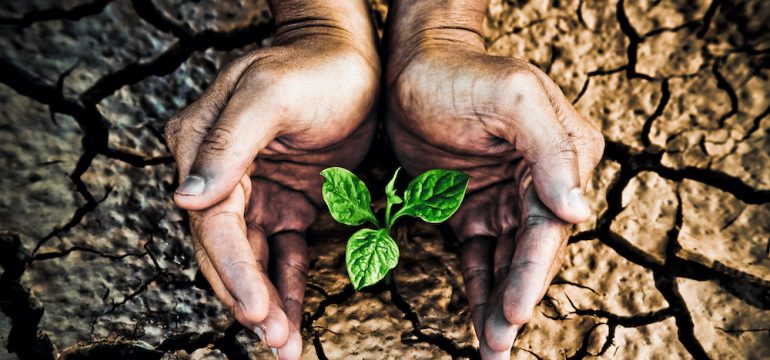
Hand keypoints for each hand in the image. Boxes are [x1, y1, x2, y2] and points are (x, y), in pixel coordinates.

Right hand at [164, 4, 378, 356]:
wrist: (351, 55)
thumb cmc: (312, 67)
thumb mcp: (268, 95)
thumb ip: (227, 145)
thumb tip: (185, 202)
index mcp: (202, 146)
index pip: (212, 223)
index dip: (231, 271)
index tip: (255, 312)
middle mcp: (221, 174)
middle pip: (225, 249)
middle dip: (247, 298)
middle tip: (274, 340)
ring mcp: (254, 190)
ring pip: (252, 258)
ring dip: (266, 301)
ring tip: (284, 346)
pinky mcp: (286, 199)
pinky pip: (282, 250)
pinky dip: (287, 283)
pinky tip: (292, 317)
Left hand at [385, 5, 603, 356]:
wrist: (413, 66)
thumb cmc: (464, 74)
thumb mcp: (513, 97)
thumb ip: (551, 151)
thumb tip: (579, 212)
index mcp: (562, 155)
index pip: (550, 224)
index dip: (534, 270)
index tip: (516, 310)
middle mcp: (540, 182)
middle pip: (532, 252)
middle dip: (518, 299)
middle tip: (502, 345)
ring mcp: (506, 199)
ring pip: (507, 262)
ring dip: (501, 305)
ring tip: (494, 349)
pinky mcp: (473, 209)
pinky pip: (479, 257)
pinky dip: (480, 289)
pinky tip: (481, 322)